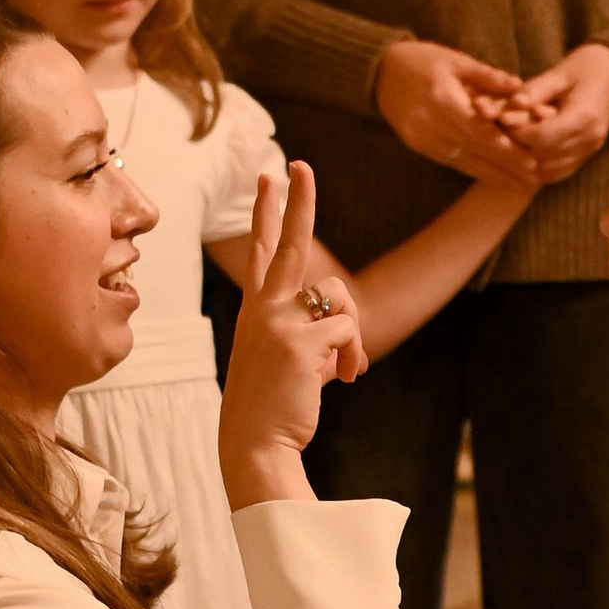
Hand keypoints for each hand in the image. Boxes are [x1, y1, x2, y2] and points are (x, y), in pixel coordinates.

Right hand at [215, 161, 365, 505]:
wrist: (256, 445)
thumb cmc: (274, 407)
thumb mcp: (289, 358)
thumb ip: (310, 331)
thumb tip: (341, 322)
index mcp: (256, 310)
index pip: (260, 250)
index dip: (266, 212)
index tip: (270, 175)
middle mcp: (262, 308)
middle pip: (287, 242)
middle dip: (297, 200)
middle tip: (299, 164)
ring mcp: (277, 322)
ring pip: (338, 299)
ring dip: (352, 336)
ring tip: (343, 371)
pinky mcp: (299, 342)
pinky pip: (347, 332)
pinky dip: (353, 358)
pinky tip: (341, 381)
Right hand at [369, 37, 533, 182]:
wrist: (380, 73)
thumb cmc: (424, 61)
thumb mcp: (456, 60)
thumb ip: (487, 76)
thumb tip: (520, 87)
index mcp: (443, 99)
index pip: (479, 130)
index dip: (506, 149)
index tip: (531, 161)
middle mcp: (430, 123)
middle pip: (475, 151)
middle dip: (506, 168)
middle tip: (535, 179)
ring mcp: (422, 138)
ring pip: (463, 162)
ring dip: (493, 176)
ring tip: (522, 185)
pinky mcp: (418, 146)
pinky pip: (452, 162)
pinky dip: (475, 170)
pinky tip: (495, 177)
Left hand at [491, 40, 608, 186]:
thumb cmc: (584, 67)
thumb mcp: (558, 72)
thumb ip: (534, 90)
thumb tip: (513, 103)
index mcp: (583, 116)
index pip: (542, 137)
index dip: (517, 132)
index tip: (501, 121)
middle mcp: (589, 138)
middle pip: (544, 156)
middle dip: (518, 147)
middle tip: (501, 134)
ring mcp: (591, 150)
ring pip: (549, 170)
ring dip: (527, 160)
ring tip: (512, 143)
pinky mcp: (588, 156)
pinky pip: (559, 173)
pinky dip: (540, 168)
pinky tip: (527, 155)